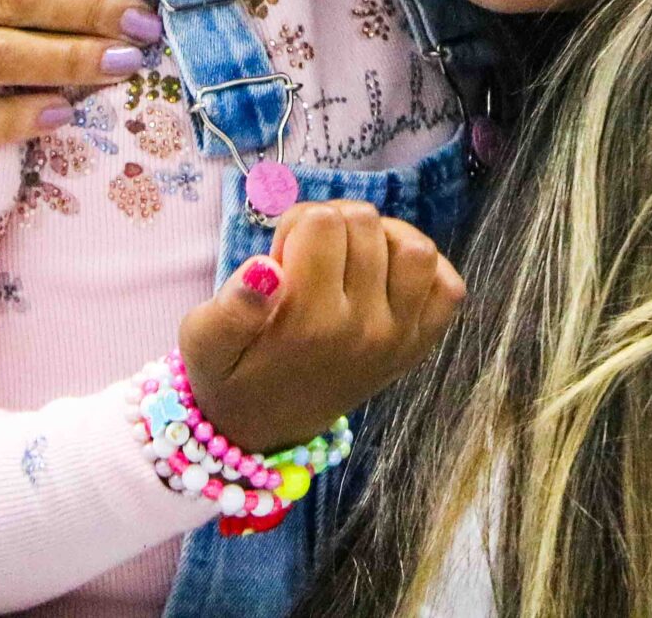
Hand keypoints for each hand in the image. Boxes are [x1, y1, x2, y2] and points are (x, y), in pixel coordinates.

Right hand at [177, 201, 465, 453]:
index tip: (282, 254)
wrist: (266, 429)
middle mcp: (362, 330)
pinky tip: (384, 275)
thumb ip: (229, 307)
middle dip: (332, 224)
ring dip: (382, 238)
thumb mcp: (203, 341)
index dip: (296, 223)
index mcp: (308, 323)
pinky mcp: (417, 347)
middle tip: (308, 257)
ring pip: (415, 248)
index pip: (322, 222)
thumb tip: (266, 269)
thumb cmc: (231, 374)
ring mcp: (397, 339)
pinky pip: (448, 287)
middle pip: (366, 224)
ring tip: (350, 257)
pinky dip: (423, 271)